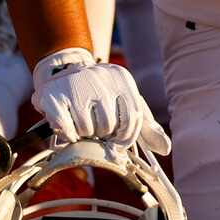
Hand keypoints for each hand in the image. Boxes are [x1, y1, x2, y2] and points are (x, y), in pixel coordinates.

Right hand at [29, 48, 169, 154]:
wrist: (62, 71)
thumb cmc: (100, 94)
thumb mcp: (125, 104)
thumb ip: (145, 126)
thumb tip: (165, 148)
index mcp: (122, 79)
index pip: (133, 118)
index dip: (126, 136)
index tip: (117, 140)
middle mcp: (100, 78)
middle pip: (109, 126)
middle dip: (102, 133)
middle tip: (94, 124)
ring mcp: (75, 85)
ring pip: (88, 130)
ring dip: (84, 134)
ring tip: (80, 120)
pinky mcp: (53, 97)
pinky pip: (68, 131)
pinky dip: (69, 136)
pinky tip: (68, 125)